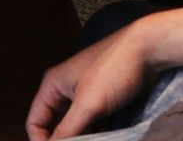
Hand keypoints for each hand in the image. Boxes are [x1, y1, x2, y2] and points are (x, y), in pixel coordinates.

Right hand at [26, 7, 182, 140]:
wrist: (147, 50)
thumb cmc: (114, 70)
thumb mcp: (88, 105)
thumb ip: (68, 129)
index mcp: (52, 86)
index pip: (35, 122)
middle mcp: (64, 89)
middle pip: (54, 125)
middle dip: (64, 140)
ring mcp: (83, 94)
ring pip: (75, 125)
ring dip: (82, 138)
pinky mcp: (101, 98)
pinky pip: (91, 122)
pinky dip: (96, 133)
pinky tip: (105, 137)